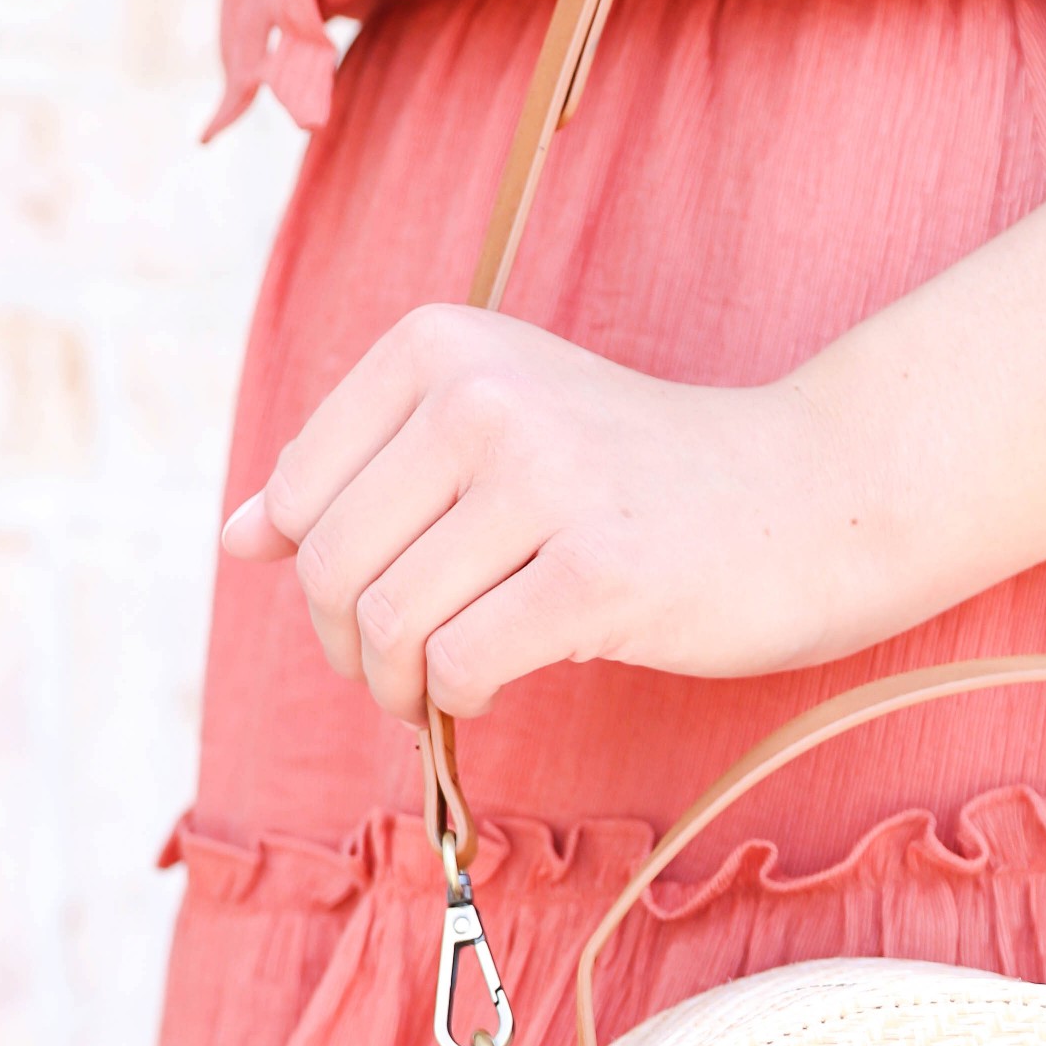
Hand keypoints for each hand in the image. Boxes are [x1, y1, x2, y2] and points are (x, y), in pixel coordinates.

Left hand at [220, 305, 879, 720]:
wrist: (810, 497)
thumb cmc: (640, 480)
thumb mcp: (493, 437)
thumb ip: (362, 474)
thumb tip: (234, 535)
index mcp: (441, 345)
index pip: (299, 491)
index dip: (316, 577)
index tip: (374, 611)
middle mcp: (481, 394)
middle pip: (331, 565)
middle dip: (349, 648)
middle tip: (401, 677)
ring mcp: (543, 478)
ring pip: (389, 624)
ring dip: (399, 687)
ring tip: (444, 693)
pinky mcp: (596, 571)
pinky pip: (461, 664)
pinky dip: (461, 701)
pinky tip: (497, 689)